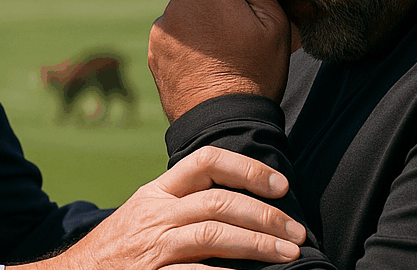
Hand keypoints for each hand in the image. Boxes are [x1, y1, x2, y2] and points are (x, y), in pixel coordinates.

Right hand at [10, 147, 305, 269]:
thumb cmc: (118, 249)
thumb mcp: (145, 214)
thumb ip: (183, 204)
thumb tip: (240, 204)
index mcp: (156, 192)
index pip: (206, 161)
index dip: (248, 168)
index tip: (280, 185)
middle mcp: (155, 214)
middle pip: (219, 201)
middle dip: (265, 214)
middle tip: (298, 231)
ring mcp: (153, 247)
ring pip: (214, 235)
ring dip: (258, 244)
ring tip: (289, 254)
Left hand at [149, 0, 290, 120]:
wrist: (223, 122)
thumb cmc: (255, 70)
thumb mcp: (271, 23)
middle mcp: (175, 5)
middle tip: (235, 26)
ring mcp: (162, 32)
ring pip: (182, 15)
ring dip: (197, 24)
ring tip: (221, 51)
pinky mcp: (154, 55)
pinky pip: (172, 39)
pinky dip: (185, 46)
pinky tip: (205, 65)